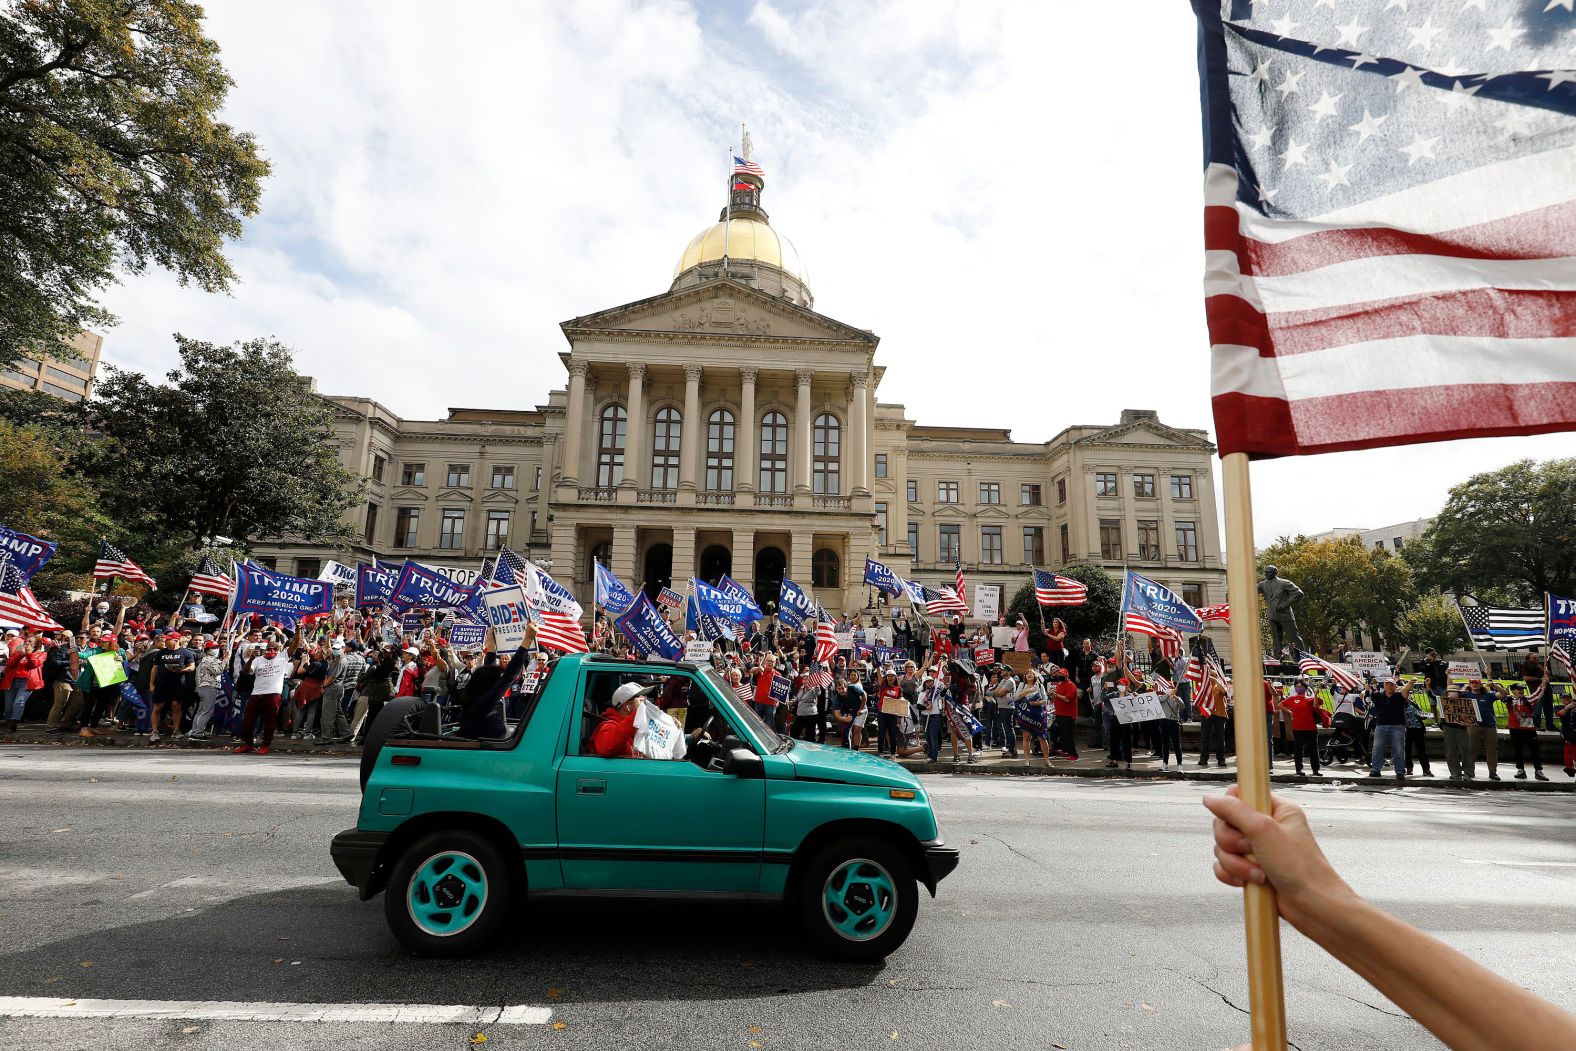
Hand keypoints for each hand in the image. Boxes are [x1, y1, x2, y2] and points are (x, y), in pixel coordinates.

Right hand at [1202, 786, 1354, 926]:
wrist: (1312, 906)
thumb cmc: (1301, 868)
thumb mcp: (1264, 830)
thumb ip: (1233, 810)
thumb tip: (1210, 799)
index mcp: (1275, 810)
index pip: (1239, 796)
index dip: (1232, 809)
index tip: (1239, 822)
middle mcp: (1265, 828)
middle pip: (1225, 824)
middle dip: (1232, 842)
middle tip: (1250, 849)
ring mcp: (1257, 850)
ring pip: (1223, 848)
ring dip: (1235, 863)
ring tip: (1257, 873)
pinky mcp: (1250, 869)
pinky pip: (1224, 866)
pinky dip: (1232, 875)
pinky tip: (1247, 882)